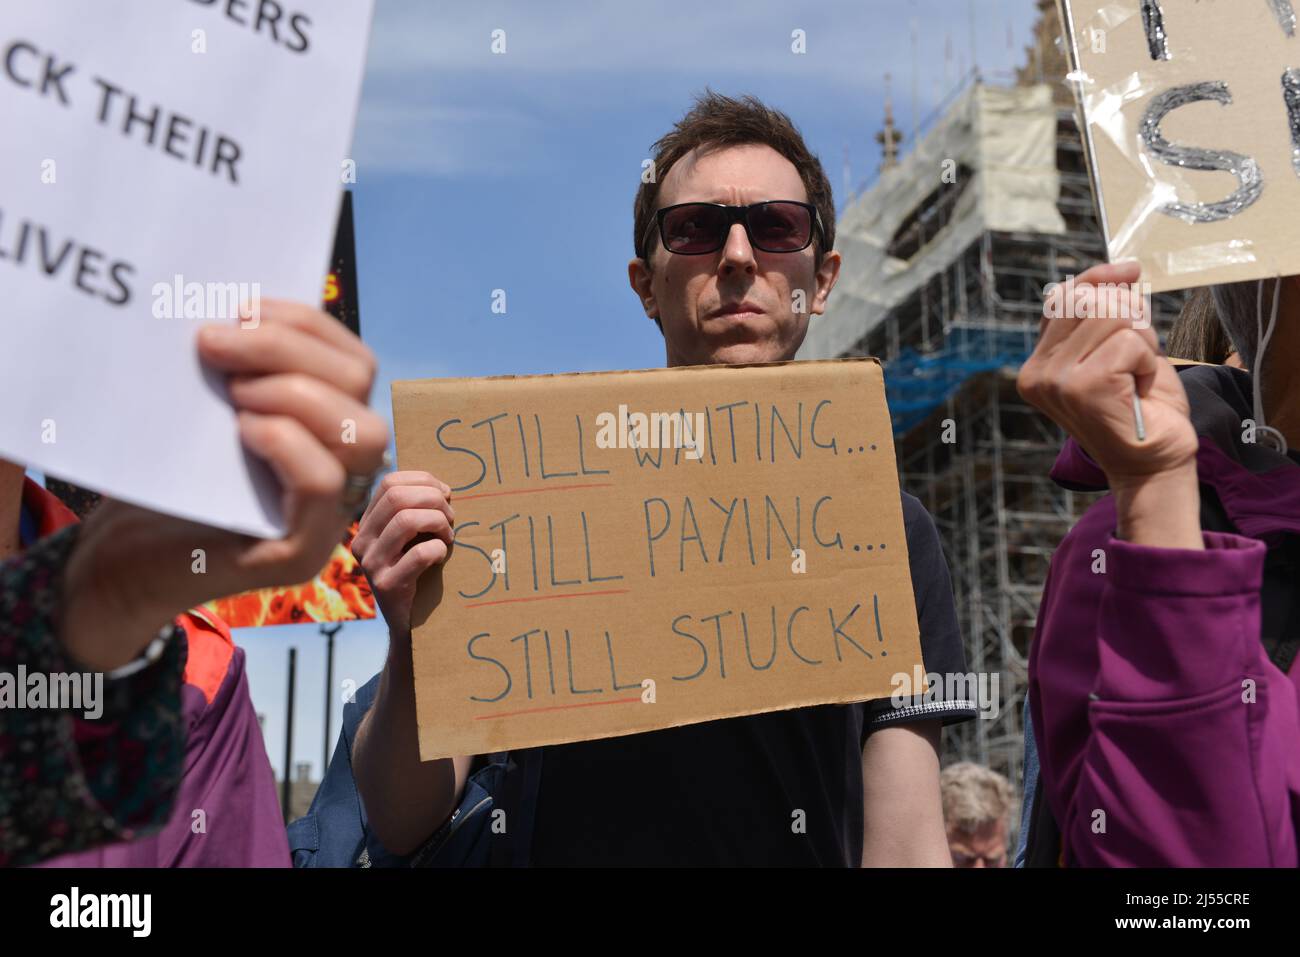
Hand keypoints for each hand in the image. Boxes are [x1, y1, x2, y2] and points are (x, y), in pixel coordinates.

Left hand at [60, 301, 388, 669]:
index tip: (236, 308)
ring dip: (294, 395)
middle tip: (214, 344)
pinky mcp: (302, 554)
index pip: (354, 359)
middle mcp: (345, 469)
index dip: (305, 322)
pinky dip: (285, 443)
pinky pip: (323, 483)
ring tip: (230, 395)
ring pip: (364, 435)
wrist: (120, 561)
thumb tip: (238, 302)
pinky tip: (240, 432)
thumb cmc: (161, 475)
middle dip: (288, 348)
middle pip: (364, 384)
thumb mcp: (207, 404)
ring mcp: (332, 515)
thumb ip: (239, 363)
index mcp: (328, 427)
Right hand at [351, 471, 455, 636]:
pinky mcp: (387, 585)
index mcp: (367, 525)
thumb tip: (442, 489)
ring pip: (406, 521)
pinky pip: (419, 554)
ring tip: (448, 535)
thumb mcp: (409, 539)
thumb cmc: (415, 573)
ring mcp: (371, 564)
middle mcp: (362, 541)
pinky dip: (438, 548)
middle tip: (451, 516)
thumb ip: (415, 511)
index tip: (444, 494)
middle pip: (397, 497)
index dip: (422, 480)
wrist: (407, 622)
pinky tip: (442, 555)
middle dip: (433, 499)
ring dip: (438, 522)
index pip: (389, 483)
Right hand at [1018, 261, 1197, 487]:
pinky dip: (1148, 362)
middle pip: (1089, 300)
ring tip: (1136, 375)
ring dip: (1142, 342)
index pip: (1061, 298)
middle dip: (1129, 316)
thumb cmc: (1141, 408)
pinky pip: (1129, 342)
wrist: (1156, 463)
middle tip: (1137, 357)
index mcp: (1038, 365)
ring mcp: (1055, 382)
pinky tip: (1139, 390)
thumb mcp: (1119, 350)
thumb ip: (1106, 316)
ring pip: (1112, 316)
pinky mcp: (1082, 388)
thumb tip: (1121, 270)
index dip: (1098, 278)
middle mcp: (1037, 373)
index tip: (1130, 270)